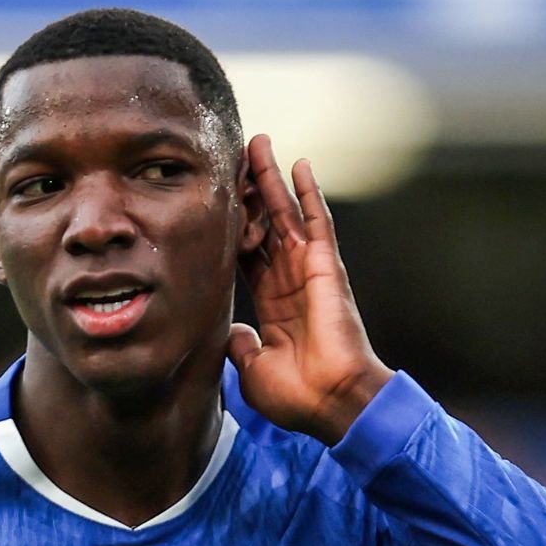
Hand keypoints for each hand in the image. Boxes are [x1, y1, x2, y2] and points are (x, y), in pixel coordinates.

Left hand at [228, 134, 392, 444]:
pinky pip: (317, 222)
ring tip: (258, 144)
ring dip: (271, 179)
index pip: (246, 256)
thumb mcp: (252, 370)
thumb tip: (231, 332)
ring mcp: (309, 271)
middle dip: (248, 192)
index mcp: (272, 306)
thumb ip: (240, 346)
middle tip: (234, 157)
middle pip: (264, 225)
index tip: (215, 203)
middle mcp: (290, 282)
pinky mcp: (326, 267)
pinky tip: (299, 164)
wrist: (330, 401)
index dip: (230, 229)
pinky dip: (309, 193)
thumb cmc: (297, 396)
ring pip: (286, 214)